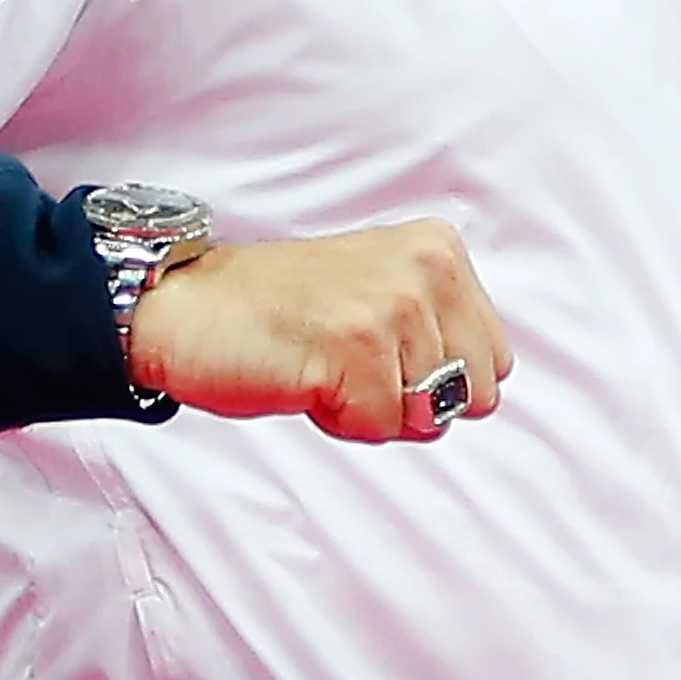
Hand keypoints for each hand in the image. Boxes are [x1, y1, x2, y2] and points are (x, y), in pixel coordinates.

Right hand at [122, 222, 516, 444]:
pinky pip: (380, 428)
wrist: (186, 309)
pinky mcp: (356, 345)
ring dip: (369, 408)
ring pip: (425, 416)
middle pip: (471, 396)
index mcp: (440, 251)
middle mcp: (425, 268)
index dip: (430, 378)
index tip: (371, 347)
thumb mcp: (379, 296)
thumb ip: (440, 332)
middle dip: (410, 399)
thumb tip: (481, 396)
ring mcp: (393, 305)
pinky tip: (303, 376)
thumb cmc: (276, 312)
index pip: (494, 362)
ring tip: (320, 363)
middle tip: (346, 360)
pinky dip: (339, 420)